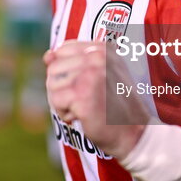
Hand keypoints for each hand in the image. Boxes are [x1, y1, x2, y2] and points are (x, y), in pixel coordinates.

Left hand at [45, 40, 147, 158]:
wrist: (133, 132)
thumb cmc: (113, 104)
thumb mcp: (98, 74)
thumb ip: (72, 61)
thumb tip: (47, 56)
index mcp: (103, 49)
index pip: (62, 50)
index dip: (65, 71)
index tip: (84, 84)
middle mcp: (97, 58)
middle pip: (54, 68)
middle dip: (62, 88)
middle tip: (84, 99)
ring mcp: (90, 75)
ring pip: (52, 85)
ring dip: (63, 102)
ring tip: (85, 107)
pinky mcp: (82, 95)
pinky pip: (56, 101)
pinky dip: (65, 113)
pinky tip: (83, 116)